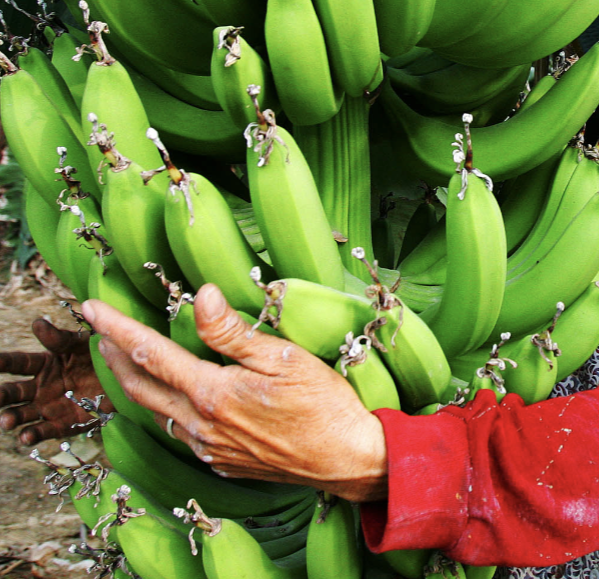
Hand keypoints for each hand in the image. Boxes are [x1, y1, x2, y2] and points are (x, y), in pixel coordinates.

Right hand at [0, 319, 112, 445]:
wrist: (122, 380)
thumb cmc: (98, 356)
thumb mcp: (82, 344)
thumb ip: (60, 338)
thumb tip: (37, 323)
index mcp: (43, 365)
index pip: (19, 363)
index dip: (3, 362)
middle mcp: (40, 387)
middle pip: (14, 392)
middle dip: (2, 395)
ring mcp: (48, 407)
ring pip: (22, 414)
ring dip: (11, 417)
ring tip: (6, 421)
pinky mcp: (60, 424)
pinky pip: (43, 431)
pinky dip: (32, 435)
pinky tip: (26, 437)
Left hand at [81, 284, 387, 502]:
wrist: (346, 459)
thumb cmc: (322, 404)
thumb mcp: (282, 358)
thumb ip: (234, 331)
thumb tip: (201, 296)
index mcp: (213, 395)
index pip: (151, 354)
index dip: (118, 328)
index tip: (91, 308)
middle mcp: (201, 426)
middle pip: (140, 388)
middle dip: (113, 356)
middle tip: (99, 330)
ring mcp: (209, 449)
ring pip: (156, 412)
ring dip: (135, 382)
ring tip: (127, 357)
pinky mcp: (222, 461)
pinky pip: (178, 431)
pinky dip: (162, 406)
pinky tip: (172, 395)